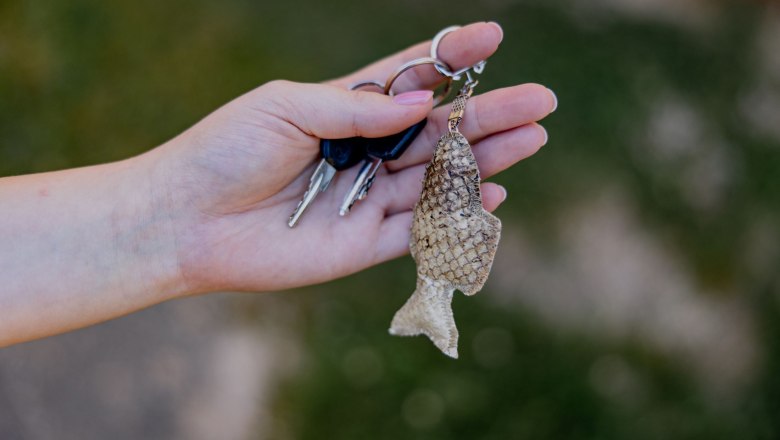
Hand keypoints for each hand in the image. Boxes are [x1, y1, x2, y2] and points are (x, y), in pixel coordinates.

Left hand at [153, 22, 556, 293]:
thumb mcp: (287, 107)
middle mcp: (364, 152)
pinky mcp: (364, 244)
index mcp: (344, 109)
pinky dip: (456, 213)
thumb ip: (356, 108)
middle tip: (539, 101)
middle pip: (438, 131)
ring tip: (531, 138)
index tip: (491, 38)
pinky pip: (420, 228)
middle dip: (488, 114)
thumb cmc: (226, 150)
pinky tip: (492, 194)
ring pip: (438, 177)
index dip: (451, 60)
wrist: (187, 221)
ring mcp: (367, 198)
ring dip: (484, 159)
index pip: (410, 79)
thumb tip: (422, 102)